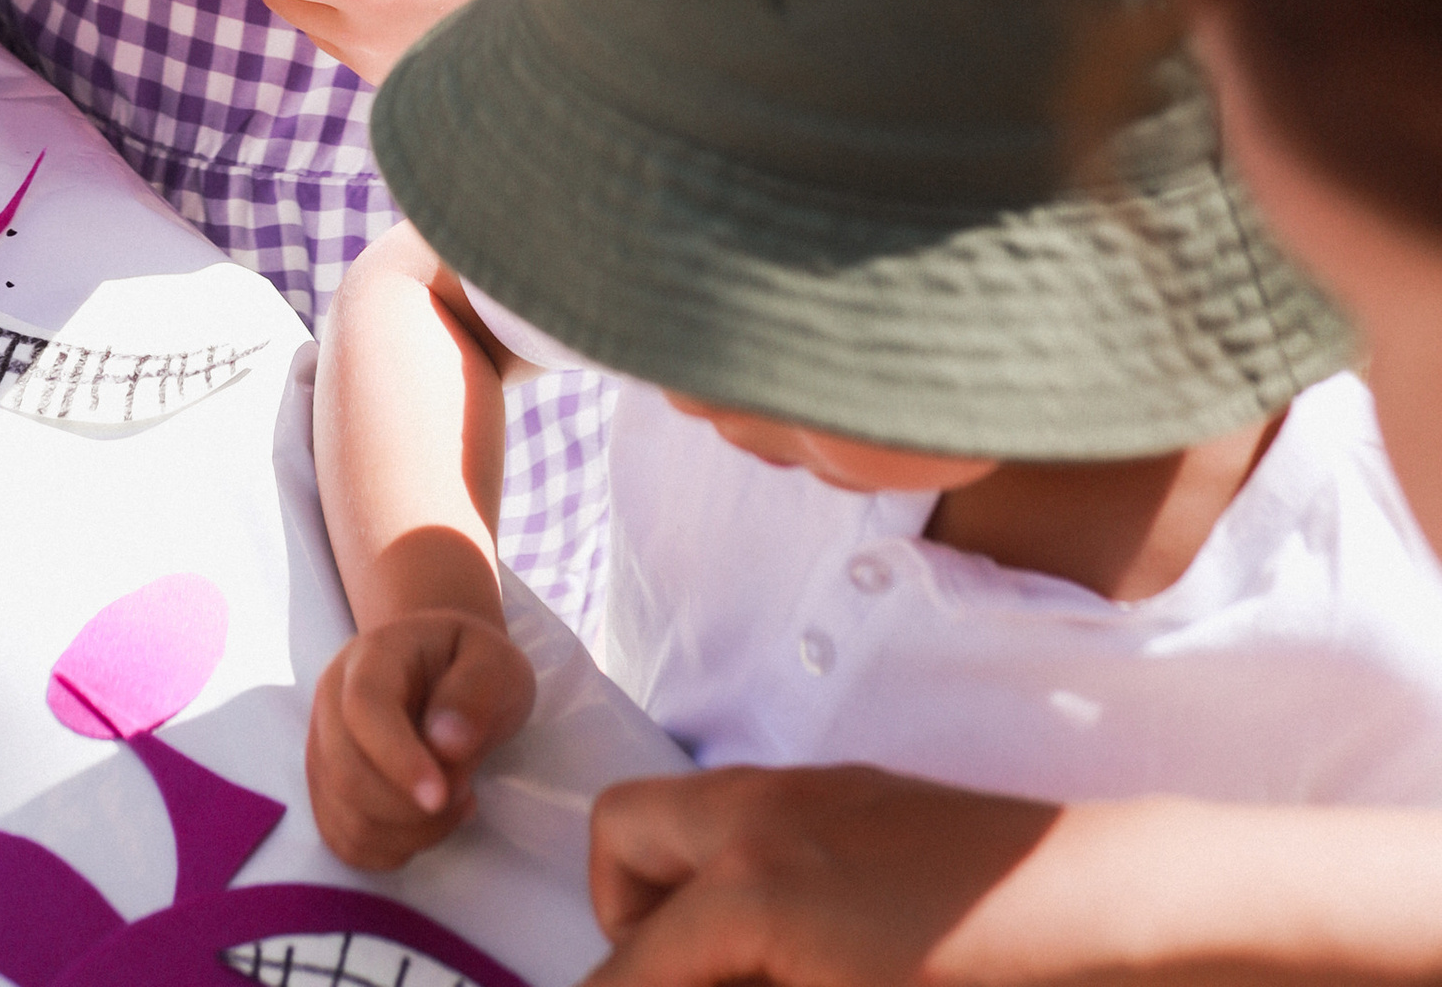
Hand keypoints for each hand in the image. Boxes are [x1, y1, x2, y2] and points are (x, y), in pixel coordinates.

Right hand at [307, 614, 535, 870]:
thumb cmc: (469, 664)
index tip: (442, 796)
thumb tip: (446, 744)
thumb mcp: (495, 662)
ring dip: (411, 832)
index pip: (364, 708)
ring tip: (454, 804)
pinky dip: (393, 848)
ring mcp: (323, 747)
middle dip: (411, 807)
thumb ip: (475, 693)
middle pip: (346, 773)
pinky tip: (427, 822)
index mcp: (372, 657)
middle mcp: (332, 699)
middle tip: (466, 792)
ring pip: (348, 818)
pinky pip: (347, 842)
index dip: (398, 759)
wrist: (444, 671)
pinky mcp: (327, 791)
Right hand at [591, 766, 1124, 985]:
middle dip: (629, 928)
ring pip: (691, 819)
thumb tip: (710, 976)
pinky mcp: (866, 792)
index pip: (629, 965)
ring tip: (750, 977)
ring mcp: (819, 789)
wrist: (1131, 919)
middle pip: (625, 840)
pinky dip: (748, 877)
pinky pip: (759, 818)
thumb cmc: (999, 984)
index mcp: (752, 887)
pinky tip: (814, 953)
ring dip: (686, 896)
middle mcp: (766, 815)